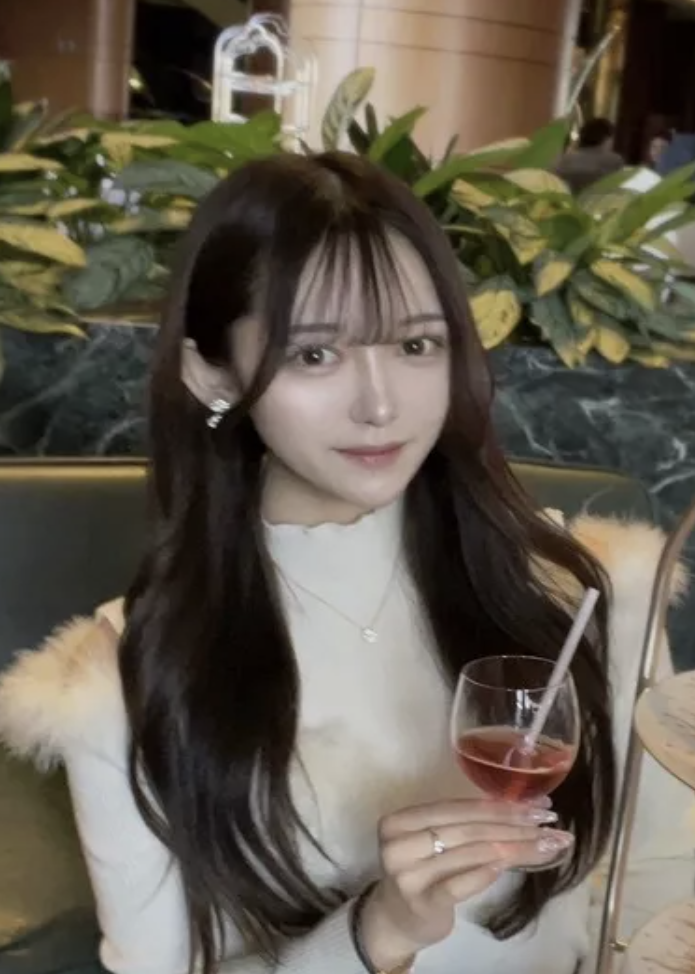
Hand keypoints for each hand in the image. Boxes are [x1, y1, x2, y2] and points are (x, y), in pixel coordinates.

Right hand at [359, 798, 573, 970]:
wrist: (396, 920)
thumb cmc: (424, 873)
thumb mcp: (435, 843)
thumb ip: (465, 825)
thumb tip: (527, 808)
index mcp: (401, 820)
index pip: (458, 807)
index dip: (501, 806)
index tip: (540, 806)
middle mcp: (400, 844)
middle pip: (468, 830)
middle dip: (515, 826)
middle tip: (551, 825)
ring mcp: (407, 875)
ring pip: (470, 854)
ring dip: (514, 849)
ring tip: (546, 846)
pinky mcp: (420, 903)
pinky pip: (459, 884)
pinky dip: (485, 873)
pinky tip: (508, 866)